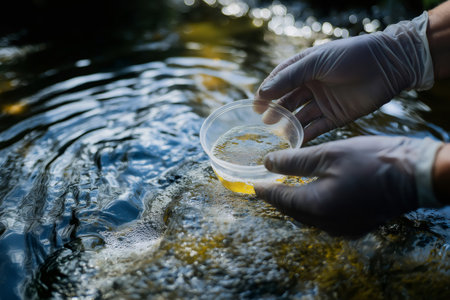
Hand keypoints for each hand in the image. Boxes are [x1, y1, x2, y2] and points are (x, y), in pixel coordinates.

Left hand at [254, 136, 442, 235]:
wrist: (417, 175)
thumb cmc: (373, 160)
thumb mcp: (328, 154)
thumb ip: (294, 161)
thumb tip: (268, 163)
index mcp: (317, 206)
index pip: (280, 200)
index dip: (265, 190)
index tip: (254, 183)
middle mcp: (328, 224)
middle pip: (292, 211)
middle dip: (278, 198)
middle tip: (267, 185)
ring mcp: (343, 228)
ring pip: (308, 217)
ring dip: (295, 203)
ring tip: (286, 188)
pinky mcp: (356, 225)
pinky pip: (324, 219)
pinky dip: (313, 206)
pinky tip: (312, 194)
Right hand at [256, 13, 432, 142]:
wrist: (388, 65)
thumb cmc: (350, 56)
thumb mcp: (315, 62)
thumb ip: (289, 78)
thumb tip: (262, 93)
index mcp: (305, 68)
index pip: (280, 82)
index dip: (267, 94)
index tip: (255, 106)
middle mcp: (312, 85)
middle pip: (288, 101)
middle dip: (276, 111)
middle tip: (265, 122)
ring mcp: (324, 102)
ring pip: (301, 116)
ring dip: (289, 125)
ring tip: (277, 133)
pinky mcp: (337, 116)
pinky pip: (317, 128)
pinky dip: (306, 135)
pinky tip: (295, 142)